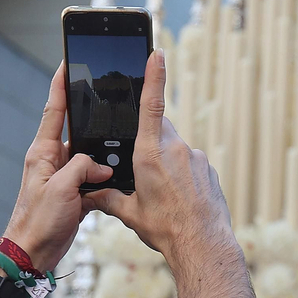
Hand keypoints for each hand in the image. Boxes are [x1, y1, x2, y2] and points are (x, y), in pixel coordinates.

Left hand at [1, 65, 112, 271]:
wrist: (32, 254)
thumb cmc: (37, 221)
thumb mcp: (61, 188)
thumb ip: (82, 167)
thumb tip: (102, 164)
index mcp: (43, 153)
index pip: (53, 110)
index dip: (61, 85)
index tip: (68, 62)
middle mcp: (53, 160)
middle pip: (77, 130)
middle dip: (92, 118)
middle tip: (108, 97)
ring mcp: (64, 176)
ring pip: (90, 155)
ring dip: (104, 154)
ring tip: (120, 143)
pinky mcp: (74, 192)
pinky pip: (95, 176)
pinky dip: (106, 177)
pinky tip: (118, 179)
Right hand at [90, 51, 241, 272]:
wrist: (202, 244)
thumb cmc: (164, 228)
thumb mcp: (129, 213)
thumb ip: (108, 197)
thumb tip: (89, 194)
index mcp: (150, 154)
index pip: (151, 105)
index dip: (153, 77)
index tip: (157, 53)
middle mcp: (176, 149)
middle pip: (159, 130)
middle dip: (147, 141)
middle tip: (140, 167)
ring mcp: (195, 158)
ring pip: (175, 149)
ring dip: (165, 162)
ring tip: (162, 192)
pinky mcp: (208, 169)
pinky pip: (190, 163)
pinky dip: (182, 174)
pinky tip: (179, 196)